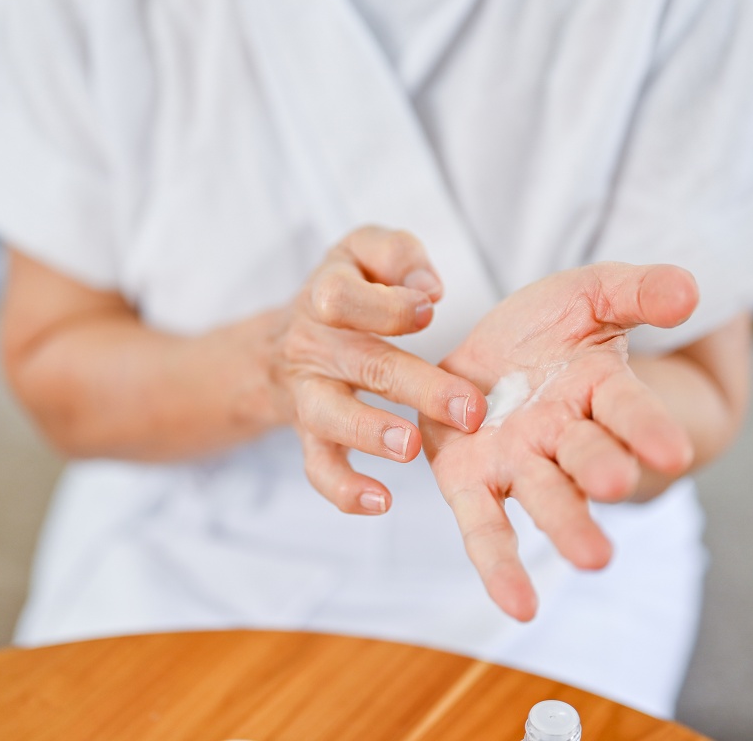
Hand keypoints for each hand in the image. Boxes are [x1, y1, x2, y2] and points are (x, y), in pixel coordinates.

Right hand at [272, 226, 485, 514]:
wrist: (283, 339)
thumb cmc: (346, 289)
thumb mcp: (363, 251)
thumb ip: (396, 254)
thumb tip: (427, 290)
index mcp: (325, 295)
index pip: (346, 299)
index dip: (390, 306)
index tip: (429, 308)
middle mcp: (312, 346)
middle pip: (362, 364)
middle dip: (418, 387)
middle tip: (469, 409)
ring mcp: (309, 394)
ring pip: (331, 417)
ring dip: (371, 433)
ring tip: (411, 447)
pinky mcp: (310, 435)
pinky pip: (319, 467)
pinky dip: (344, 489)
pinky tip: (380, 501)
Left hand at [419, 262, 699, 619]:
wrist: (485, 348)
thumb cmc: (549, 326)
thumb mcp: (592, 293)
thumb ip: (638, 291)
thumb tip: (691, 291)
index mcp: (600, 389)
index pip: (630, 409)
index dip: (649, 428)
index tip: (673, 450)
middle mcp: (564, 433)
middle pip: (587, 456)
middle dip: (603, 471)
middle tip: (617, 485)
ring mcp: (519, 462)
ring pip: (545, 495)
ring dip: (566, 523)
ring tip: (592, 559)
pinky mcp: (471, 481)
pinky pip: (486, 526)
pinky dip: (501, 565)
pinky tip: (518, 606)